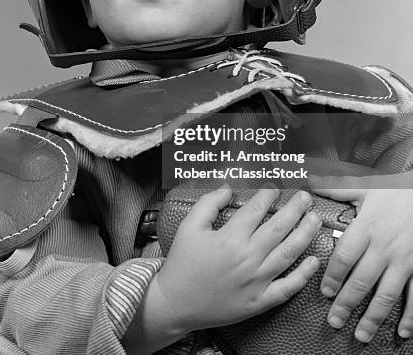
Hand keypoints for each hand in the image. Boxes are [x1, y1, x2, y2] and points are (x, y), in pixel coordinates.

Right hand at [155, 185, 320, 333]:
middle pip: (280, 227)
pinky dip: (304, 274)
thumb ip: (208, 203)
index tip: (275, 188)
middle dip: (296, 209)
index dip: (268, 195)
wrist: (176, 303)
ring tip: (315, 219)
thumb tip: (228, 188)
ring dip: (305, 233)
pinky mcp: (260, 301)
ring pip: (289, 253)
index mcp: (230, 238)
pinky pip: (288, 287)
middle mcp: (247, 257)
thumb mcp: (189, 226)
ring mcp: (256, 281)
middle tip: (305, 197)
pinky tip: (314, 261)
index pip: (257, 209)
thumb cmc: (182, 263)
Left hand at [309, 171, 412, 342]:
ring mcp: (404, 260)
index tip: (324, 292)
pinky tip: (401, 332)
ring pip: (387, 294)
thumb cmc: (393, 190)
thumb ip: (336, 189)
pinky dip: (410, 316)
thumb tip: (310, 183)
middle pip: (362, 281)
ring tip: (361, 334)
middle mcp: (385, 247)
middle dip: (347, 303)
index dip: (333, 276)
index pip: (345, 256)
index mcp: (367, 227)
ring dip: (374, 317)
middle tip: (335, 320)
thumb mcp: (364, 187)